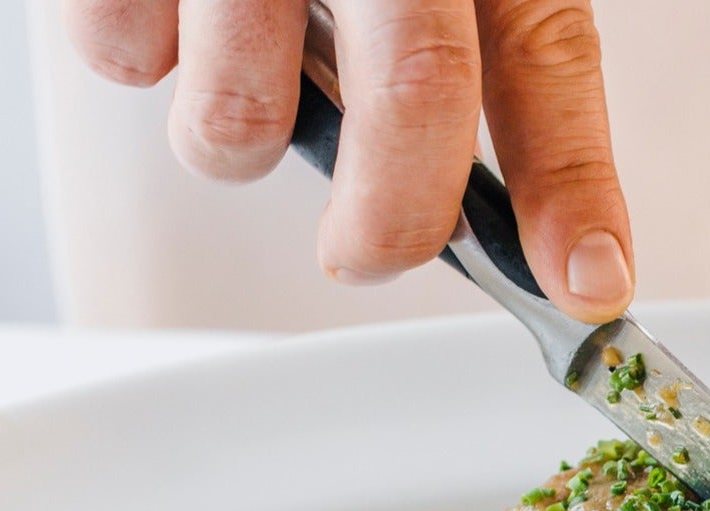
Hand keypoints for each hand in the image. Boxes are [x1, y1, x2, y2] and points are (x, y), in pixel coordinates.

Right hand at [64, 0, 634, 322]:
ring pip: (239, 114)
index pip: (549, 58)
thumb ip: (474, 42)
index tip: (588, 284)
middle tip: (370, 250)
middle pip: (413, 96)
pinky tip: (175, 6)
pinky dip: (142, 56)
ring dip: (240, 143)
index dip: (573, 189)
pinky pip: (121, 54)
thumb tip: (508, 219)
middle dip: (393, 220)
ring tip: (242, 74)